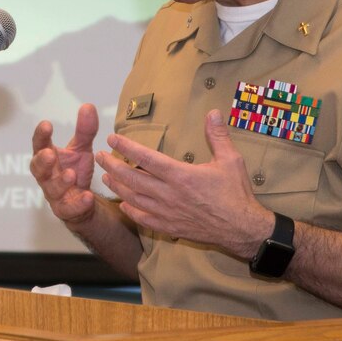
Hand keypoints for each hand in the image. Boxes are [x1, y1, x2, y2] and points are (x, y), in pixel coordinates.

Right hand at [29, 103, 100, 226]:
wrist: (83, 201)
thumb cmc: (75, 170)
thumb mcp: (81, 149)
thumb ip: (84, 130)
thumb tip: (88, 105)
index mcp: (47, 157)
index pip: (39, 145)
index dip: (41, 136)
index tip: (46, 125)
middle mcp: (46, 176)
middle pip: (37, 169)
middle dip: (42, 161)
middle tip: (50, 154)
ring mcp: (54, 194)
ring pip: (52, 189)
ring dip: (60, 182)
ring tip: (72, 174)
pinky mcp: (64, 210)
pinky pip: (68, 209)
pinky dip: (77, 203)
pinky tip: (87, 196)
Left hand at [96, 109, 273, 259]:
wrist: (242, 228)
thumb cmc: (236, 194)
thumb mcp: (231, 160)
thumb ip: (218, 136)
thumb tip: (213, 112)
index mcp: (180, 175)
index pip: (145, 158)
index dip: (126, 147)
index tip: (112, 139)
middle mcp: (169, 194)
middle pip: (132, 178)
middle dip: (112, 165)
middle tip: (99, 156)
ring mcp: (167, 212)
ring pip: (133, 198)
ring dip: (116, 186)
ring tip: (105, 176)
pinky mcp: (170, 226)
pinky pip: (143, 218)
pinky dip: (130, 210)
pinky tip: (123, 204)